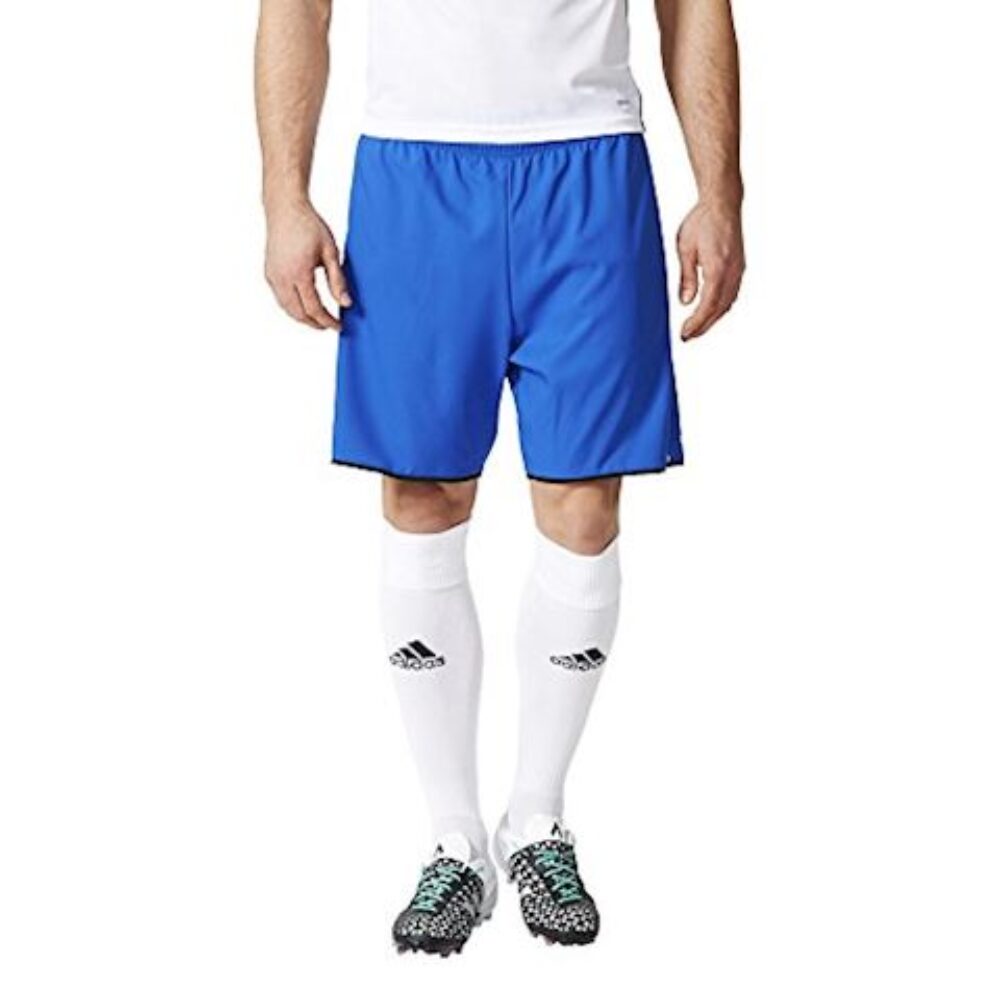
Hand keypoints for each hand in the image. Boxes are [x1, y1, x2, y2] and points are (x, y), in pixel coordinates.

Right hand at [264, 201, 350, 329]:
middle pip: (298, 314)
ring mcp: (272, 276)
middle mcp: (282, 278)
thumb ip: (338, 280)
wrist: (285, 208)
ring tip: (319, 319)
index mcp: (299, 273)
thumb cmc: (309, 226)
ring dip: (303, 318)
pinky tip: (304, 306)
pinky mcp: (268, 273)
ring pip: (287, 309)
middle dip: (315, 323)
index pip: (314, 309)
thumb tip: (345, 304)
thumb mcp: (331, 252)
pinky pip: (280, 298)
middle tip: (330, 325)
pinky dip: (292, 308)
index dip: (327, 321)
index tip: (339, 326)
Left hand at [676, 200, 744, 340]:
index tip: (685, 334)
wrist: (722, 203)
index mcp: (718, 267)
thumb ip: (687, 277)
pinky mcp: (740, 267)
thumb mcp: (685, 248)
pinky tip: (711, 312)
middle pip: (719, 309)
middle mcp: (732, 272)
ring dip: (712, 319)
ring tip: (696, 328)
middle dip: (703, 326)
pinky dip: (721, 307)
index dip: (697, 323)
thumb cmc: (702, 220)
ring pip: (728, 303)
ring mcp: (739, 270)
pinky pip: (732, 294)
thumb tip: (686, 302)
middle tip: (687, 336)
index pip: (708, 305)